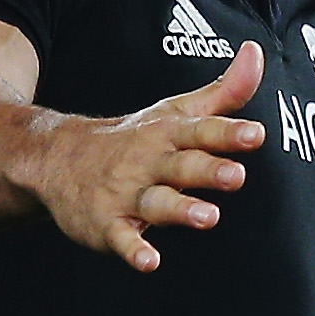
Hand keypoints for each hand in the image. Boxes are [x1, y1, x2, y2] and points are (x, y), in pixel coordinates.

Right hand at [24, 43, 264, 272]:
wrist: (57, 158)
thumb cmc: (134, 139)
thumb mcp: (176, 111)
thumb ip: (223, 92)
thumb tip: (257, 54)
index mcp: (168, 134)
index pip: (201, 131)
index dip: (228, 133)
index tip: (255, 135)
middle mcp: (148, 162)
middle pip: (182, 166)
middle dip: (209, 170)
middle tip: (237, 176)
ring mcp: (125, 193)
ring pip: (156, 202)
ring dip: (180, 209)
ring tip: (208, 217)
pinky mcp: (106, 223)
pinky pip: (121, 238)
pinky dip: (133, 250)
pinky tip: (148, 261)